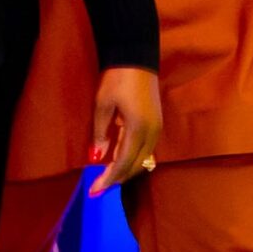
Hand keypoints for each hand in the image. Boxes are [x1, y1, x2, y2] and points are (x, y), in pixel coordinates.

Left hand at [87, 66, 163, 195]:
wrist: (137, 61)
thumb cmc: (116, 81)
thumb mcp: (102, 106)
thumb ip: (100, 133)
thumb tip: (97, 156)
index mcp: (138, 130)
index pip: (123, 163)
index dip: (108, 179)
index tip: (95, 190)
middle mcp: (152, 134)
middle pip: (135, 165)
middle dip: (116, 178)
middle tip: (98, 188)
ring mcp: (156, 130)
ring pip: (141, 159)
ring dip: (124, 170)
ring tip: (106, 179)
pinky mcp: (156, 125)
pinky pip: (144, 150)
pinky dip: (131, 159)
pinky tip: (118, 162)